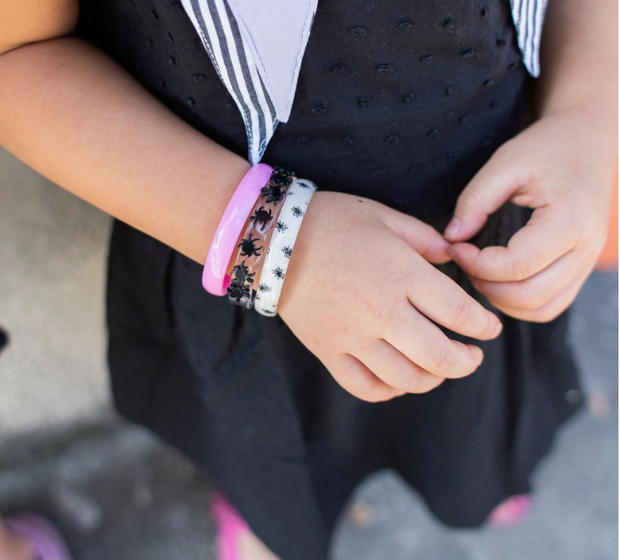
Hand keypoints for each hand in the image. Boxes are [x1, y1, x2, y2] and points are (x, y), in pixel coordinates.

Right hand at [277, 191, 501, 401]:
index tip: (490, 329)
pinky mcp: (328, 350)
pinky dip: (390, 391)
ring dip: (433, 379)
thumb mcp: (384, 217)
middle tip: (472, 357)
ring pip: (406, 378)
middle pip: (439, 357)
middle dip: (466, 362)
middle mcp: (381, 311)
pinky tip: (399, 381)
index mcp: (401, 273)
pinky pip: (365, 387)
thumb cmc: (332, 222)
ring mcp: (353, 336)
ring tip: (439, 369)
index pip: (459, 312)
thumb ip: (425, 239)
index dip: (483, 325)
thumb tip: (454, 258)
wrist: (273, 240)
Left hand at [444, 109, 615, 322]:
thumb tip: (451, 238)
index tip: (456, 246)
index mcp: (570, 220)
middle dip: (486, 286)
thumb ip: (474, 201)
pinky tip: (498, 280)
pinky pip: (551, 305)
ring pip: (541, 308)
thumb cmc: (547, 148)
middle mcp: (586, 247)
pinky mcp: (582, 268)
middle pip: (529, 296)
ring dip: (501, 299)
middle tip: (464, 260)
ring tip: (479, 270)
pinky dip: (520, 303)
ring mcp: (588, 262)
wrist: (587, 141)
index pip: (516, 266)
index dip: (476, 264)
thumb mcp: (505, 163)